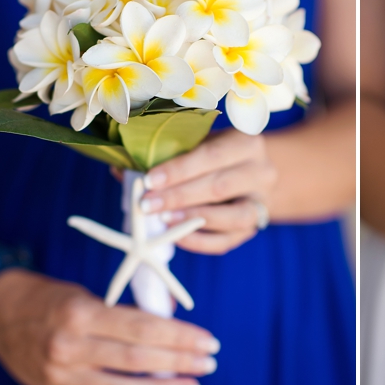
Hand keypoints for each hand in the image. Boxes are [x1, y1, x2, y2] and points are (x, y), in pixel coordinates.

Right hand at [0, 269, 220, 384]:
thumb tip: (173, 321)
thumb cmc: (51, 298)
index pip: (141, 329)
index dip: (179, 337)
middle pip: (137, 361)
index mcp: (80, 313)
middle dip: (179, 363)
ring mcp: (61, 375)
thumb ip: (127, 312)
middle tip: (208, 364)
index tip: (207, 340)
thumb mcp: (88, 294)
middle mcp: (69, 347)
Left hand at [139, 130, 277, 254]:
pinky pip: (227, 241)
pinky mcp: (255, 226)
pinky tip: (176, 237)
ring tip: (162, 219)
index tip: (149, 180)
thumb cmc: (217, 155)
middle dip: (179, 197)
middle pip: (219, 186)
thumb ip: (168, 155)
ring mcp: (261, 202)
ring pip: (230, 216)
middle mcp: (261, 172)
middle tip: (147, 204)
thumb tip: (122, 170)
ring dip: (192, 219)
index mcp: (247, 143)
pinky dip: (199, 242)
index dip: (179, 169)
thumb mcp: (200, 144)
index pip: (212, 155)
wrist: (253, 172)